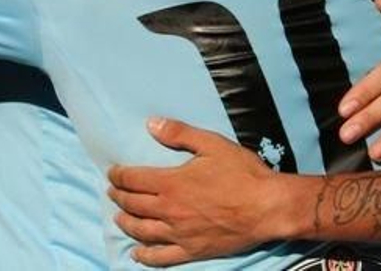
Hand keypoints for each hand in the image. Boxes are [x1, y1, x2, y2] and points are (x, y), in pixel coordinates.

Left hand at [107, 119, 286, 266]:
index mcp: (171, 183)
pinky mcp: (192, 251)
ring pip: (142, 231)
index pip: (133, 179)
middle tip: (113, 192)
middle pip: (133, 205)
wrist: (267, 207)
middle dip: (119, 197)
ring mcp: (179, 233)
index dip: (119, 175)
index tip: (113, 173)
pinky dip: (146, 256)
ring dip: (126, 223)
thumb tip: (151, 124)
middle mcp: (169, 210)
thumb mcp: (211, 144)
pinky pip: (161, 258)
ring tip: (119, 218)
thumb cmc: (242, 173)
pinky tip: (137, 254)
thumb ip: (179, 133)